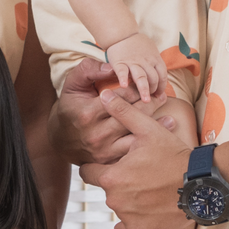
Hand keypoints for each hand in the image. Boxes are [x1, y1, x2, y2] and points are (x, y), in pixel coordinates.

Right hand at [47, 58, 174, 163]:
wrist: (59, 139)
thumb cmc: (70, 107)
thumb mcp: (72, 84)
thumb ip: (89, 69)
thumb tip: (111, 67)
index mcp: (88, 113)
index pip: (119, 99)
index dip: (134, 89)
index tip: (143, 84)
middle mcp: (96, 134)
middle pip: (131, 117)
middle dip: (149, 104)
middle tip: (160, 96)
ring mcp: (103, 150)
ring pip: (135, 136)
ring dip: (155, 126)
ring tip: (170, 116)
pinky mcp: (109, 161)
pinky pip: (133, 152)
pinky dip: (149, 143)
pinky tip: (161, 135)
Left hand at [78, 92, 194, 228]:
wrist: (202, 185)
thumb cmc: (174, 156)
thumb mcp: (148, 129)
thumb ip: (122, 112)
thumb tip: (104, 94)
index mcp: (112, 176)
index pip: (89, 172)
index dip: (99, 165)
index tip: (116, 163)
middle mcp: (115, 200)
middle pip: (106, 189)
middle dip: (117, 182)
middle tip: (140, 174)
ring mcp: (127, 219)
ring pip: (118, 207)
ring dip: (128, 200)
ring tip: (150, 189)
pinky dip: (133, 222)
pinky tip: (147, 209)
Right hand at [105, 32, 166, 101]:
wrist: (121, 34)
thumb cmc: (137, 44)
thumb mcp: (151, 51)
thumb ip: (156, 64)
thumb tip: (161, 79)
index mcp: (155, 59)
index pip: (163, 75)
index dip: (162, 87)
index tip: (159, 95)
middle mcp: (145, 61)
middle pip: (153, 78)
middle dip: (153, 90)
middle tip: (150, 100)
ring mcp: (132, 62)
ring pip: (141, 77)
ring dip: (144, 89)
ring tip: (145, 100)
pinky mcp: (119, 62)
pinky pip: (122, 71)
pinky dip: (123, 79)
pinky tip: (124, 86)